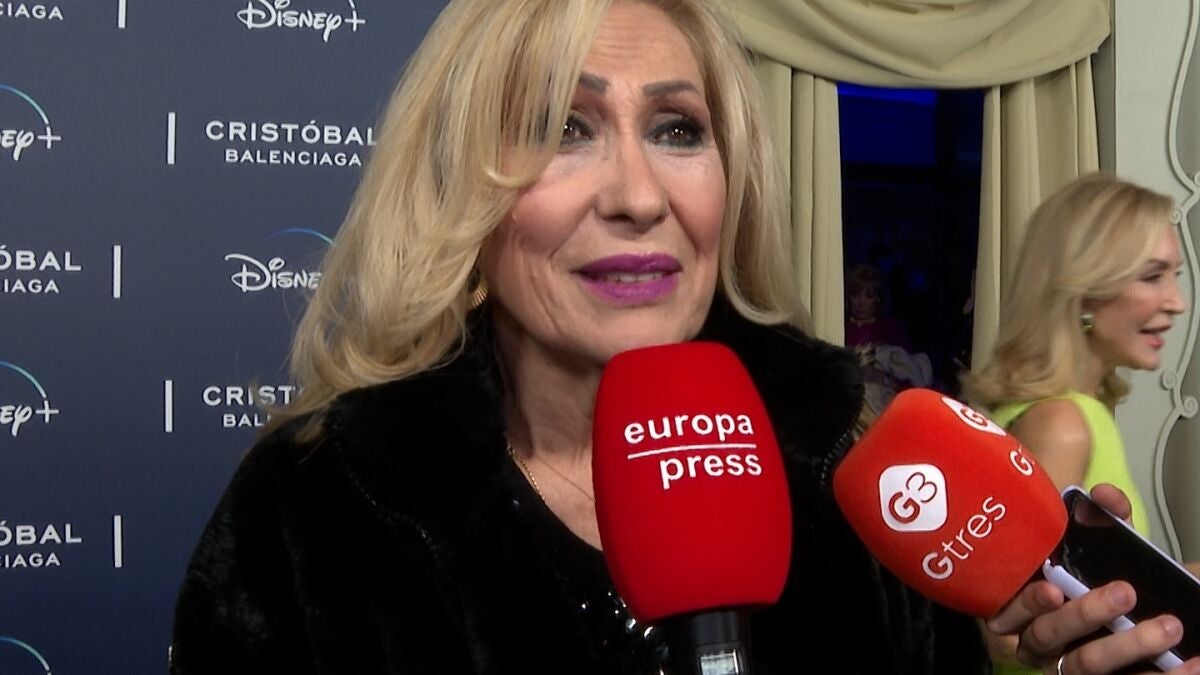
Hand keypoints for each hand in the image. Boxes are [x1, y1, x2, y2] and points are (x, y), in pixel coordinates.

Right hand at [985, 485, 1199, 673]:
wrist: (1145, 614)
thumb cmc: (1105, 581)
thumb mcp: (1104, 550)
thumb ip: (1105, 522)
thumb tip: (1104, 495)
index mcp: (1027, 608)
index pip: (1006, 611)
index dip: (1026, 602)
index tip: (1054, 588)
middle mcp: (1040, 643)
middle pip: (1047, 636)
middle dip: (1085, 614)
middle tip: (1125, 592)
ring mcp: (1070, 669)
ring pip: (1085, 665)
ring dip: (1128, 646)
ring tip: (1169, 627)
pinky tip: (1192, 664)